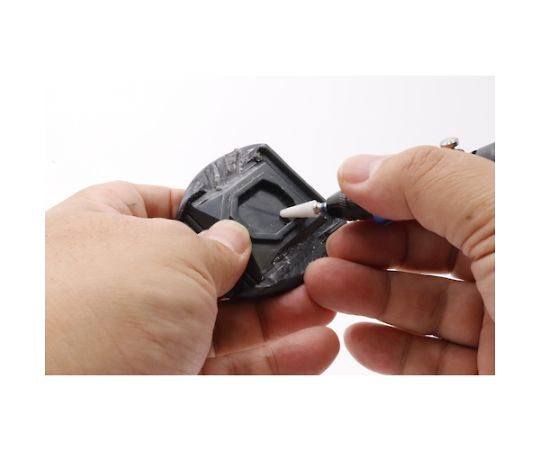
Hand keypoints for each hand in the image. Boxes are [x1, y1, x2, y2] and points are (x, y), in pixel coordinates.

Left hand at [46, 181, 338, 373]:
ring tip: (323, 306)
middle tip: (308, 269)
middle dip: (264, 270)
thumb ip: (213, 243)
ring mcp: (143, 339)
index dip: (206, 208)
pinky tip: (311, 347)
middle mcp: (121, 284)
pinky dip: (275, 360)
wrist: (54, 414)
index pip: (157, 206)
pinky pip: (232, 369)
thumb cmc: (80, 316)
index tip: (250, 217)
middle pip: (207, 271)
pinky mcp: (166, 383)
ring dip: (282, 316)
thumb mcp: (168, 254)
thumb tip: (236, 241)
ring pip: (227, 323)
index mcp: (103, 229)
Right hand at [305, 146, 493, 373]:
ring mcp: (505, 335)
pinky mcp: (488, 381)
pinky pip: (429, 363)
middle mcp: (515, 279)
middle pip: (429, 256)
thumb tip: (362, 171)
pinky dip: (388, 350)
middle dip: (369, 250)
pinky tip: (360, 337)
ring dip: (365, 295)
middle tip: (330, 251)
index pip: (448, 200)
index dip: (392, 200)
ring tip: (325, 286)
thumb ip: (428, 182)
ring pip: (421, 307)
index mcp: (519, 227)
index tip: (345, 204)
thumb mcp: (504, 218)